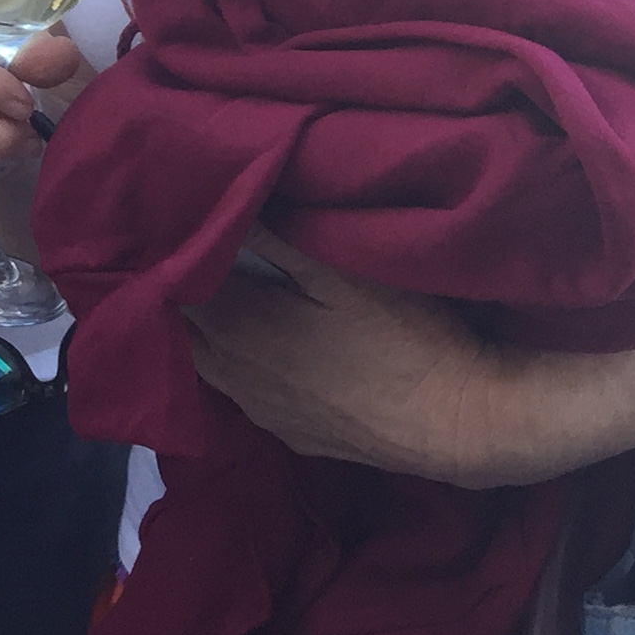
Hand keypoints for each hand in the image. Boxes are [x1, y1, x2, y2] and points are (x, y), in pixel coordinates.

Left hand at [181, 233, 567, 488]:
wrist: (465, 424)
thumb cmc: (407, 336)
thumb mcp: (340, 269)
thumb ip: (273, 234)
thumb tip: (221, 198)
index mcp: (240, 332)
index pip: (174, 289)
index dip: (170, 257)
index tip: (170, 226)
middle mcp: (238, 379)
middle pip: (185, 331)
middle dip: (179, 295)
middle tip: (187, 256)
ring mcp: (266, 414)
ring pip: (210, 368)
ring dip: (206, 335)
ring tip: (216, 297)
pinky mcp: (295, 436)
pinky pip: (244, 397)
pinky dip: (238, 369)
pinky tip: (258, 349)